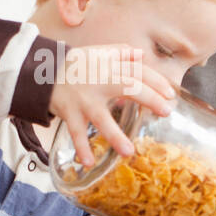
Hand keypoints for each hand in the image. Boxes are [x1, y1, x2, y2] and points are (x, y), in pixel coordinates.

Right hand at [49, 44, 175, 166]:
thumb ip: (121, 53)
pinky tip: (89, 163)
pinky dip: (81, 148)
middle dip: (148, 98)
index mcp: (109, 67)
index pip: (137, 71)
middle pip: (127, 87)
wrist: (44, 71)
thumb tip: (142, 55)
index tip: (171, 94)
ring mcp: (84, 100)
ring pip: (101, 118)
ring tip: (129, 152)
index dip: (155, 81)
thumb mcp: (98, 52)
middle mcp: (99, 82)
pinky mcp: (70, 113)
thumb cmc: (77, 65)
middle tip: (166, 112)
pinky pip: (76, 133)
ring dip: (115, 135)